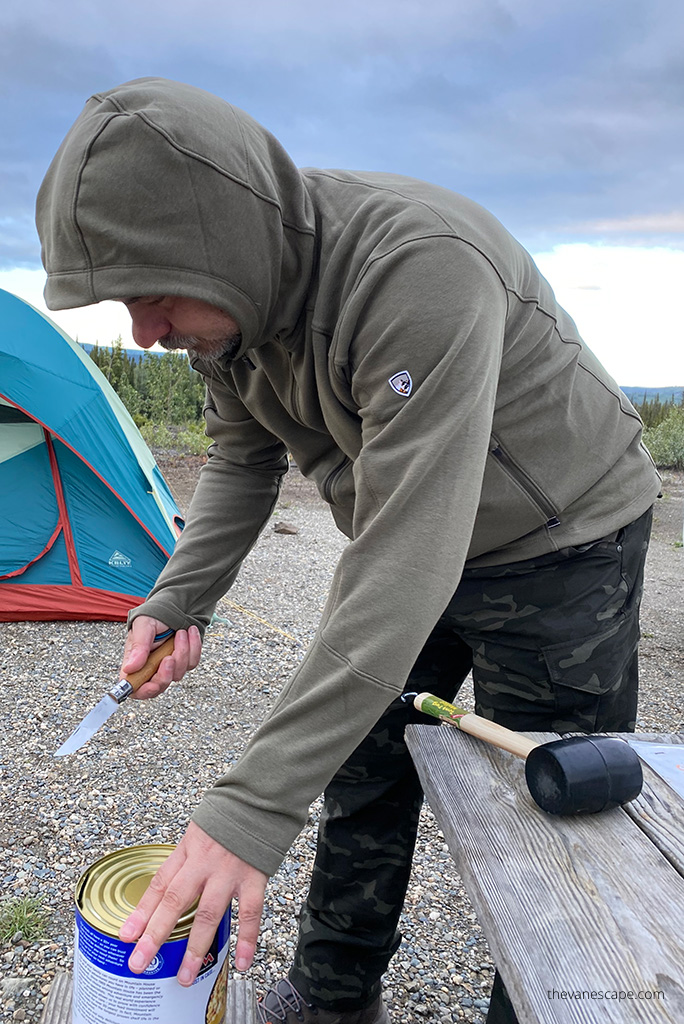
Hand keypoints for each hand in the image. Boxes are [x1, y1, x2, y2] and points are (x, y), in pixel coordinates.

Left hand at [118, 822, 267, 984]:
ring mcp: (229, 872)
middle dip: (156, 934)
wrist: (259, 799)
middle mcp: (204, 863)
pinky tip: (242, 961)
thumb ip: (186, 860)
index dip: (141, 911)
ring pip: (209, 913)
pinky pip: (250, 912)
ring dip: (196, 947)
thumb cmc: (227, 816)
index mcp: (188, 850)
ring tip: (185, 975)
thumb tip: (171, 890)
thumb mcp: (198, 831)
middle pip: (175, 901)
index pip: (159, 884)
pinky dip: (246, 939)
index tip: (126, 935)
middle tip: (139, 962)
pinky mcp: (254, 877)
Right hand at [121, 615, 201, 698]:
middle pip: (159, 686)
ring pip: (178, 674)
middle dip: (166, 674)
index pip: (135, 687)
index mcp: (136, 663)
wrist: (174, 606)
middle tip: (169, 657)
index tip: (153, 684)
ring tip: (180, 632)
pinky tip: (190, 632)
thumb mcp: (143, 627)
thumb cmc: (153, 616)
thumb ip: (138, 647)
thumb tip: (129, 668)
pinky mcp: (185, 661)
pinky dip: (193, 646)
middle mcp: (152, 668)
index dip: (143, 691)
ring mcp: (169, 666)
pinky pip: (193, 662)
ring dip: (182, 653)